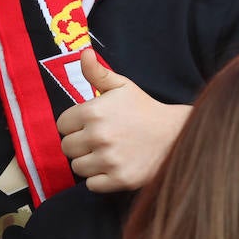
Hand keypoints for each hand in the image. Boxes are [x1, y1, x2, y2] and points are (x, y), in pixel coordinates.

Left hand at [56, 49, 190, 192]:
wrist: (176, 135)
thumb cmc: (144, 110)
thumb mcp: (122, 87)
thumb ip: (97, 73)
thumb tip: (83, 53)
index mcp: (93, 111)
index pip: (62, 125)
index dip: (74, 125)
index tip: (89, 125)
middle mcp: (98, 136)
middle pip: (66, 148)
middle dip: (79, 144)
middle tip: (99, 140)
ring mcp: (108, 159)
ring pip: (77, 167)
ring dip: (88, 162)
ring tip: (107, 153)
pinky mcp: (119, 179)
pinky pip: (91, 185)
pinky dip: (99, 179)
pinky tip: (113, 167)